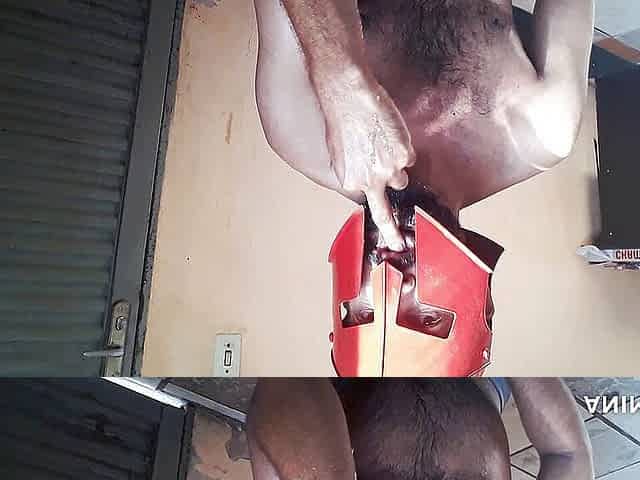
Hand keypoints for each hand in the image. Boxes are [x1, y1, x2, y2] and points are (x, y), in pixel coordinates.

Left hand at [319, 69, 415, 250]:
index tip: (390, 237)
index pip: (368, 203)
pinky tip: (390, 133)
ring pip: (401, 178)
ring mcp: (388, 169)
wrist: (348, 94)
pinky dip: (403, 147)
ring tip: (384, 146)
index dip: (378, 210)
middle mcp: (369, 180)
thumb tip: (361, 177)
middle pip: (387, 203)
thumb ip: (352, 170)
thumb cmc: (339, 118)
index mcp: (350, 181)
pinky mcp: (403, 153)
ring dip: (396, 166)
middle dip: (393, 226)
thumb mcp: (338, 152)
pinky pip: (409, 156)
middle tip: (399, 242)